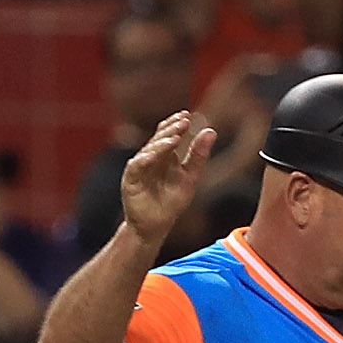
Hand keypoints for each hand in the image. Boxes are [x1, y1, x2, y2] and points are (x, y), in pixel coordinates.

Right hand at [120, 109, 217, 250]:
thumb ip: (198, 155)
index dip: (176, 123)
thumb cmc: (172, 203)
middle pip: (159, 138)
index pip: (169, 134)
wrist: (155, 227)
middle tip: (184, 121)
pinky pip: (137, 165)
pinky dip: (146, 158)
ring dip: (161, 142)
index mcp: (165, 156)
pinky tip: (156, 153)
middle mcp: (151, 158)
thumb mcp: (191, 177)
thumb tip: (211, 130)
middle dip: (172, 129)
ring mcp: (140, 168)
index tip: (188, 115)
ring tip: (175, 136)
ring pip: (149, 149)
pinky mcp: (131, 179)